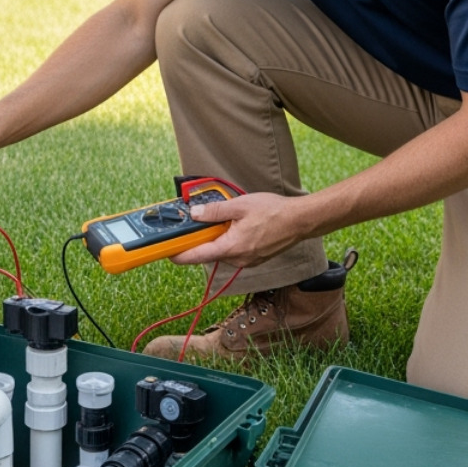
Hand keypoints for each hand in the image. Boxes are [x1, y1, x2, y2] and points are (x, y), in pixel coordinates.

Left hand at [169, 192, 304, 269]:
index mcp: (231, 248)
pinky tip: (237, 226)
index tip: (167, 252)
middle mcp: (237, 259)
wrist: (300, 221)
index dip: (179, 255)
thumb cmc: (274, 213)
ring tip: (224, 220)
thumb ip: (214, 212)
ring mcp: (247, 261)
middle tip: (197, 223)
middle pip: (209, 253)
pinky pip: (234, 252)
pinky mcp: (254, 259)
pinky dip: (229, 241)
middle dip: (201, 240)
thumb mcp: (239, 206)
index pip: (197, 256)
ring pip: (222, 252)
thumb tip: (195, 214)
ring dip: (217, 239)